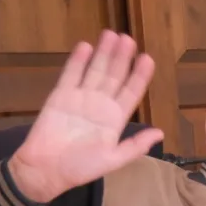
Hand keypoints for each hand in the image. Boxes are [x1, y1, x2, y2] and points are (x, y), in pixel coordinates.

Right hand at [7, 31, 160, 202]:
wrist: (45, 170)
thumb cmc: (80, 168)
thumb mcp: (113, 160)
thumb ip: (136, 146)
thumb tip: (160, 133)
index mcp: (115, 119)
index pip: (131, 92)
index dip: (139, 76)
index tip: (148, 58)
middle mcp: (100, 105)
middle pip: (114, 76)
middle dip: (122, 58)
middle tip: (129, 39)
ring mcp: (80, 98)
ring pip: (95, 70)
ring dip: (103, 53)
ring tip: (112, 34)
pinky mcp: (60, 96)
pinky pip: (71, 74)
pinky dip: (78, 61)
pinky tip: (86, 46)